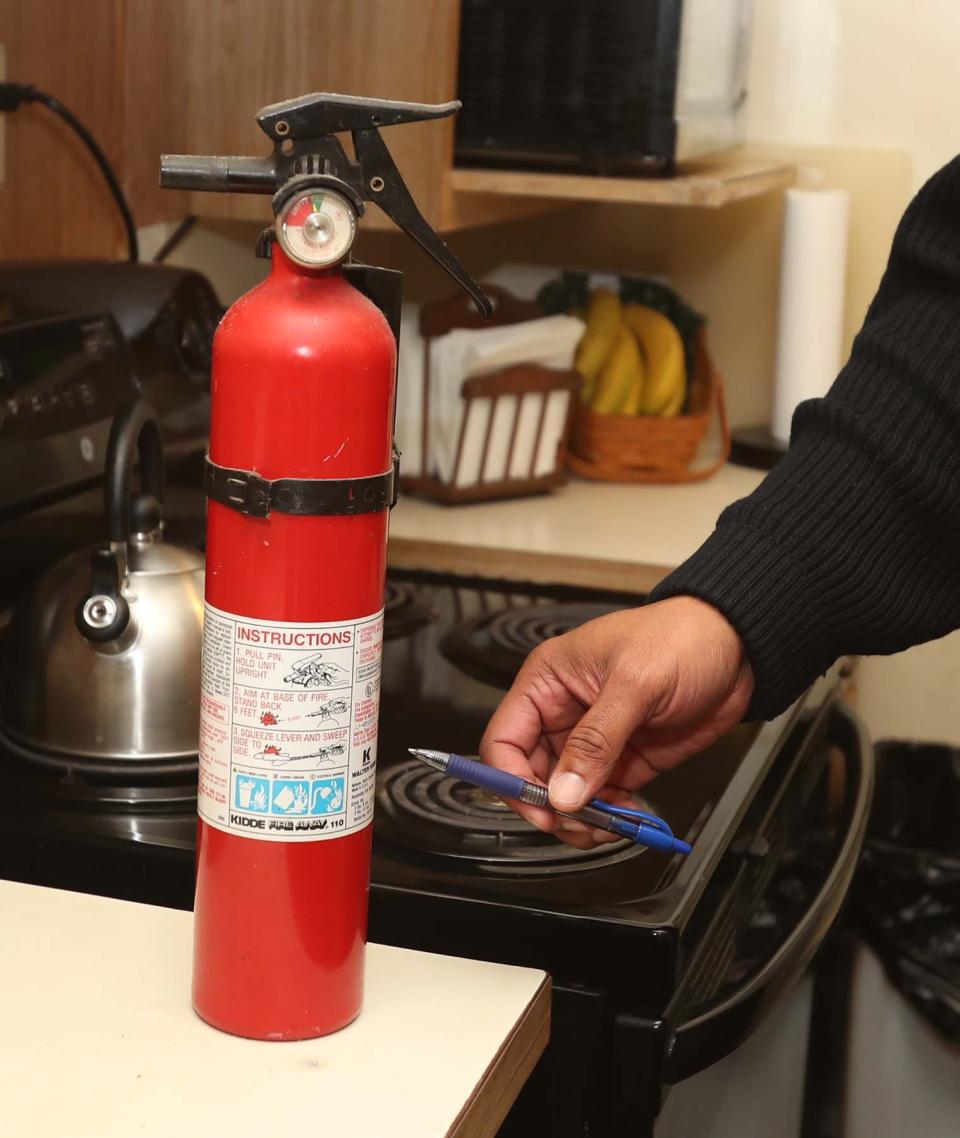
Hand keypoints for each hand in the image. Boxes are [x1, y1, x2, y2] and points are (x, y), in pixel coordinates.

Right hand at [479, 596, 753, 848]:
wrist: (738, 646)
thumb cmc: (682, 638)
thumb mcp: (635, 683)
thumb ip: (596, 740)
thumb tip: (564, 791)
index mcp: (548, 681)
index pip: (504, 739)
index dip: (512, 779)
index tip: (541, 808)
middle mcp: (563, 712)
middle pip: (530, 774)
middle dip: (551, 806)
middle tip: (580, 825)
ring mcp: (593, 739)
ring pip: (566, 793)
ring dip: (582, 818)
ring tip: (609, 825)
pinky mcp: (624, 759)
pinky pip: (603, 798)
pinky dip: (611, 816)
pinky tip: (629, 817)